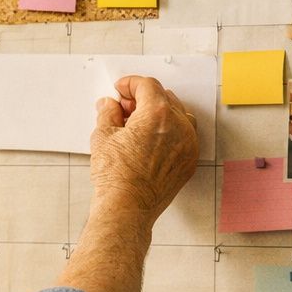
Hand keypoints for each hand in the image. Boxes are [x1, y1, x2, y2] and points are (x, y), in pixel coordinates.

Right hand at [89, 75, 199, 227]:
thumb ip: (108, 113)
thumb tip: (109, 106)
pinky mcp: (188, 162)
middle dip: (143, 99)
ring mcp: (187, 145)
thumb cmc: (116, 178)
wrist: (126, 208)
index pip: (147, 85)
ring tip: (139, 125)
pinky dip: (170, 133)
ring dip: (160, 114)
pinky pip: (184, 137)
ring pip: (178, 116)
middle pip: (164, 98)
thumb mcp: (103, 137)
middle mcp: (178, 126)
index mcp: (157, 114)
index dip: (130, 84)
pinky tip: (152, 141)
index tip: (121, 90)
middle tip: (125, 109)